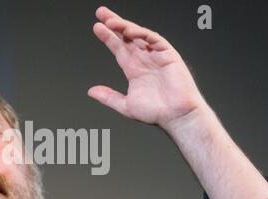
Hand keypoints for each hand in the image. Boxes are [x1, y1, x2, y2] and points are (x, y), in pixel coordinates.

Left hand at [88, 6, 206, 129]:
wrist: (176, 117)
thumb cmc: (156, 113)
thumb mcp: (125, 105)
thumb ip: (108, 97)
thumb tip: (91, 91)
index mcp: (134, 69)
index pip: (118, 48)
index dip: (108, 38)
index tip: (96, 27)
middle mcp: (144, 60)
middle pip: (127, 37)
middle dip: (114, 24)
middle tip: (100, 13)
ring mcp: (156, 56)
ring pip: (139, 35)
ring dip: (125, 26)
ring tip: (110, 21)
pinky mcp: (168, 54)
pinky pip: (154, 39)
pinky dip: (142, 33)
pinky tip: (129, 30)